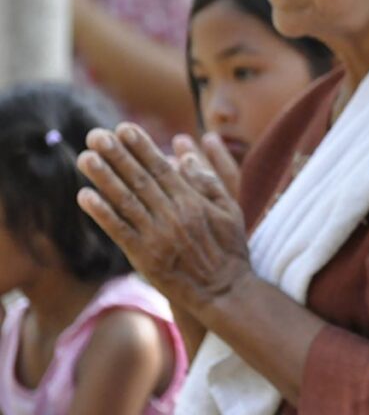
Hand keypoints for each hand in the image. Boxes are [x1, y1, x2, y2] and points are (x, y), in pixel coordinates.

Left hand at [76, 123, 250, 316]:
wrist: (224, 291)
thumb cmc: (229, 249)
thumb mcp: (230, 210)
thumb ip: (208, 181)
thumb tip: (184, 156)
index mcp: (193, 202)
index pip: (162, 168)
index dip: (141, 147)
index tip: (124, 128)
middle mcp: (173, 216)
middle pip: (139, 180)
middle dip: (117, 155)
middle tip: (96, 134)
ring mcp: (157, 236)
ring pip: (125, 201)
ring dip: (103, 178)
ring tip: (85, 157)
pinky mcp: (144, 257)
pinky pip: (119, 231)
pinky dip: (101, 213)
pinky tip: (85, 195)